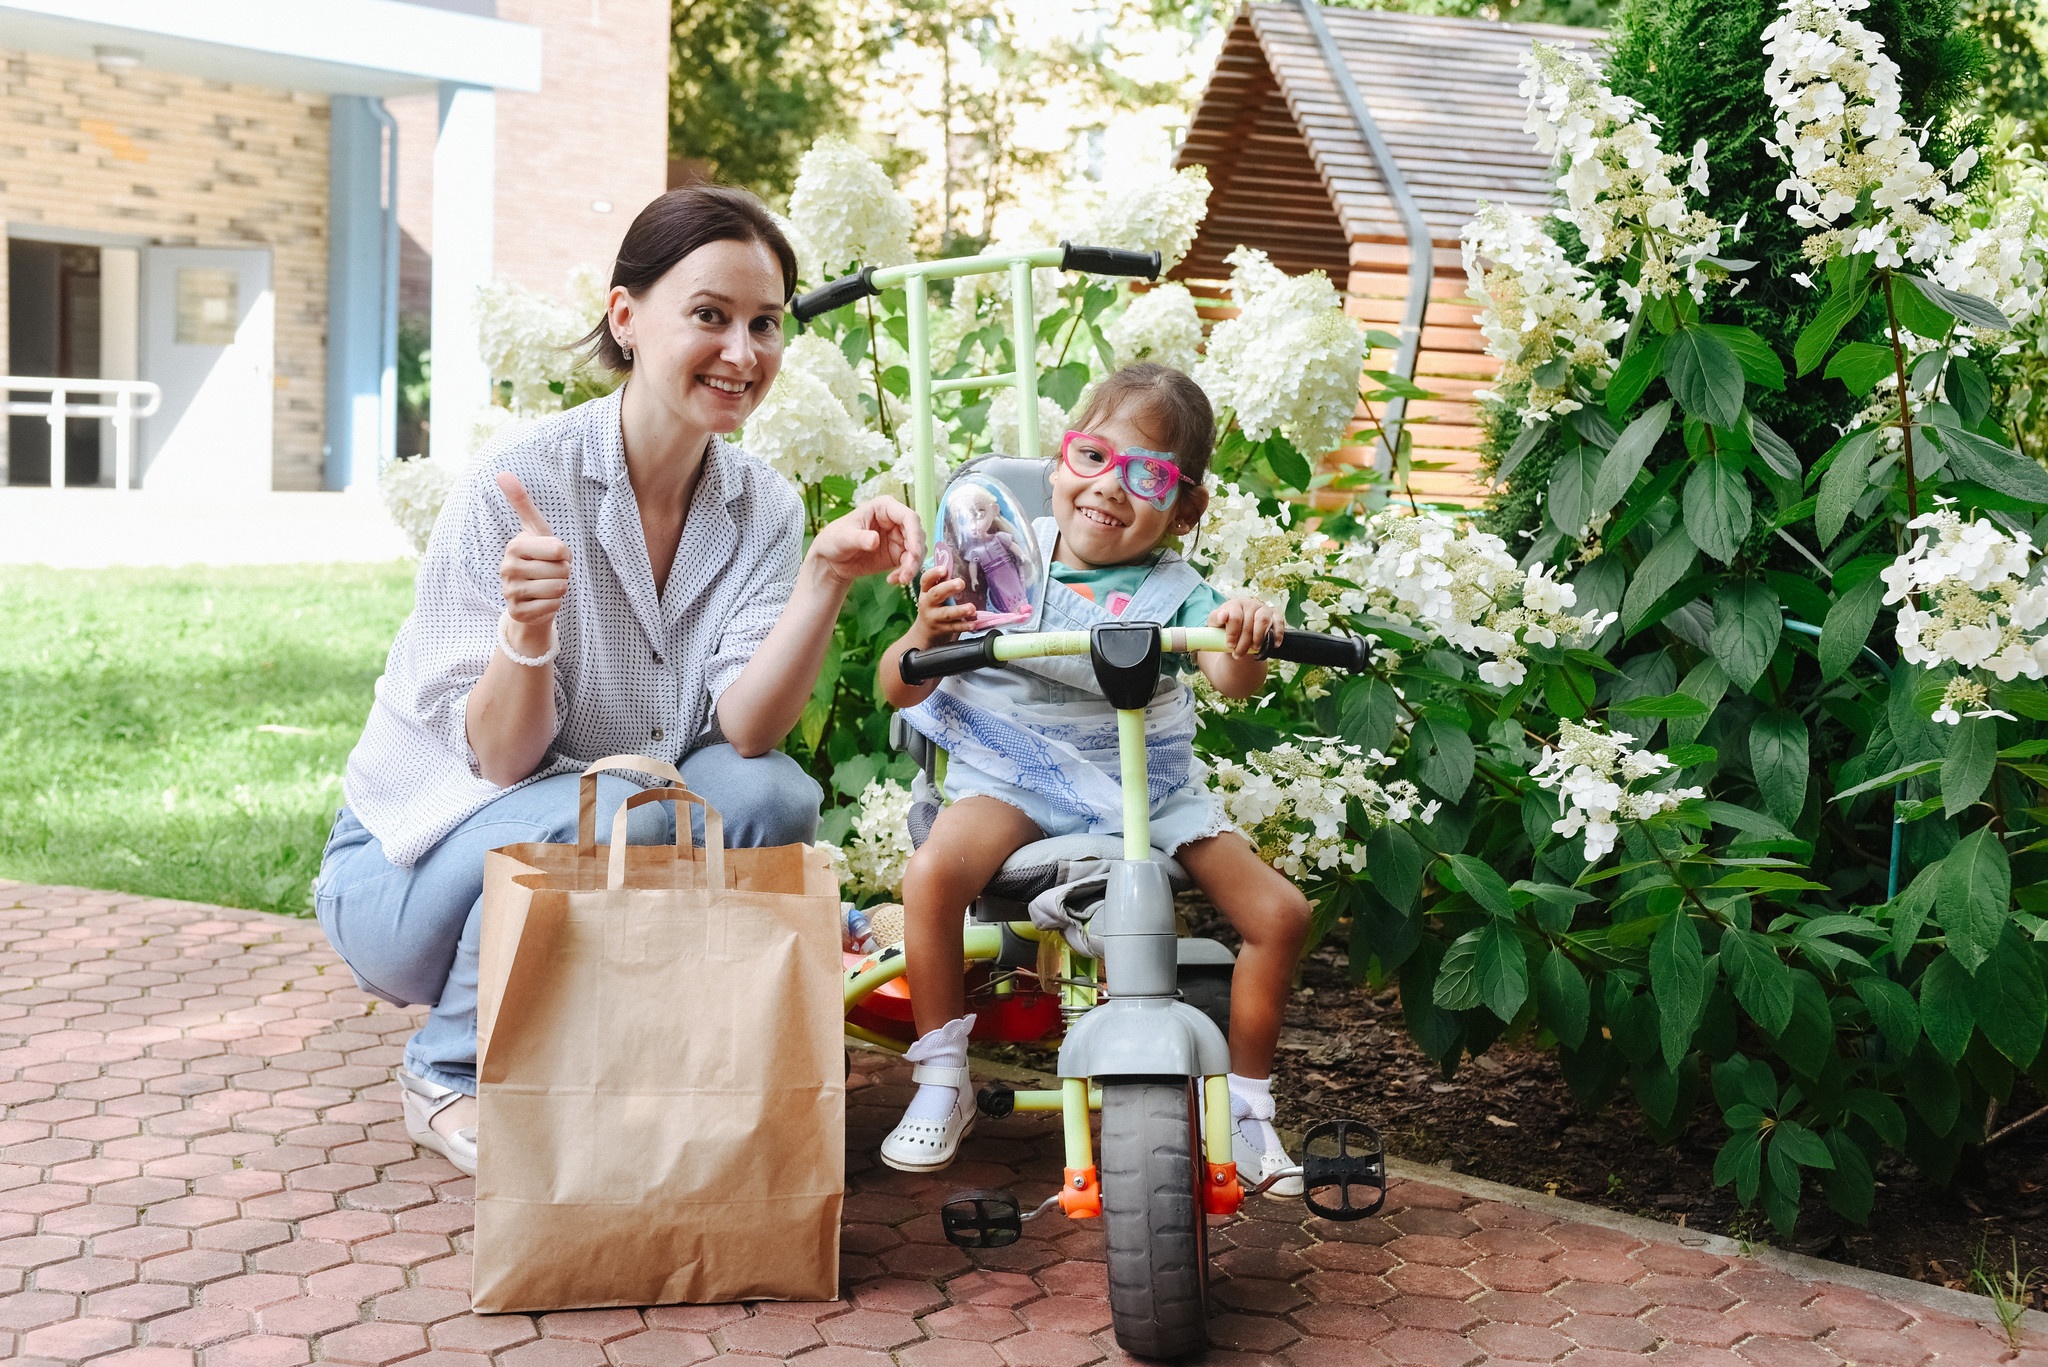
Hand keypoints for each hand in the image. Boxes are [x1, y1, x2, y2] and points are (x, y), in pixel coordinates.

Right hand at [496, 473, 569, 649]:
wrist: (530, 595)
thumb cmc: (538, 557)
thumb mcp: (535, 529)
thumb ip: (521, 502)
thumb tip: (501, 472)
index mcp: (515, 546)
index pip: (559, 550)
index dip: (565, 554)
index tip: (555, 554)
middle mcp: (507, 569)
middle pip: (560, 571)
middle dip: (563, 572)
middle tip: (550, 572)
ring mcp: (509, 592)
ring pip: (557, 589)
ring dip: (561, 588)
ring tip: (548, 585)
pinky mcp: (517, 613)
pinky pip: (552, 607)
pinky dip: (555, 605)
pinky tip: (544, 600)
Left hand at [809, 496, 923, 588]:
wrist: (832, 560)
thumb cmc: (834, 539)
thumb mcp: (843, 537)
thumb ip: (860, 538)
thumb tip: (875, 540)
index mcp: (884, 508)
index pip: (908, 517)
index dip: (915, 534)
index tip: (914, 553)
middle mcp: (896, 521)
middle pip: (917, 535)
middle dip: (916, 556)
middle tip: (907, 573)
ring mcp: (899, 538)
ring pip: (917, 551)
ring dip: (913, 567)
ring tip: (900, 580)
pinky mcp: (898, 554)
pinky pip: (910, 564)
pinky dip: (906, 573)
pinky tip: (894, 580)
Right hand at [914, 565, 975, 642]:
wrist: (924, 633)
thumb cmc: (934, 607)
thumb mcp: (934, 595)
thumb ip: (943, 583)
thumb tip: (961, 566)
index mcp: (926, 591)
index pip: (926, 580)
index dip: (934, 573)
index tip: (944, 569)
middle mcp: (928, 603)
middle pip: (935, 594)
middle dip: (948, 588)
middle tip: (961, 583)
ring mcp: (934, 617)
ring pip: (946, 613)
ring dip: (959, 610)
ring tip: (971, 608)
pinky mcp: (942, 629)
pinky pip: (954, 627)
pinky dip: (964, 625)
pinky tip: (974, 623)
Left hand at [1210, 596, 1283, 657]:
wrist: (1240, 633)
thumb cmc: (1226, 628)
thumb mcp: (1215, 624)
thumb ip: (1215, 619)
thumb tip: (1221, 616)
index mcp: (1234, 604)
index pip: (1234, 617)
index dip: (1232, 633)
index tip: (1230, 645)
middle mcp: (1250, 604)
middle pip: (1248, 624)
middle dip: (1243, 643)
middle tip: (1238, 655)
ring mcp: (1263, 609)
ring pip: (1263, 621)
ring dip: (1258, 638)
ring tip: (1254, 650)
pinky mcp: (1275, 616)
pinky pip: (1279, 623)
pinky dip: (1277, 634)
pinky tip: (1274, 645)